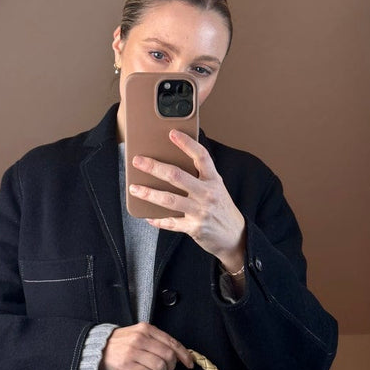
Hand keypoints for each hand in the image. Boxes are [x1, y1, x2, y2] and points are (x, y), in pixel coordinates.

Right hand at [98, 322, 193, 369]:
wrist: (96, 348)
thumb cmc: (120, 342)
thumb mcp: (138, 333)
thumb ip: (156, 340)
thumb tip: (177, 352)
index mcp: (146, 329)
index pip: (172, 342)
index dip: (184, 354)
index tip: (189, 362)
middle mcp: (141, 338)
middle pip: (168, 355)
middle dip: (172, 365)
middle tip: (168, 368)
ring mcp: (133, 352)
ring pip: (160, 366)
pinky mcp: (127, 365)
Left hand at [128, 130, 245, 272]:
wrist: (235, 236)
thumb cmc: (220, 208)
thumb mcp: (216, 188)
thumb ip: (200, 176)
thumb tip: (172, 161)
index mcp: (213, 180)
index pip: (201, 156)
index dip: (187, 143)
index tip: (172, 133)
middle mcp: (207, 194)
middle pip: (177, 176)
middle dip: (155, 167)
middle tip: (138, 161)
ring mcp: (201, 212)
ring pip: (169, 200)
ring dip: (149, 193)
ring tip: (134, 188)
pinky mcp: (194, 228)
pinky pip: (171, 223)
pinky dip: (157, 220)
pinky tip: (147, 215)